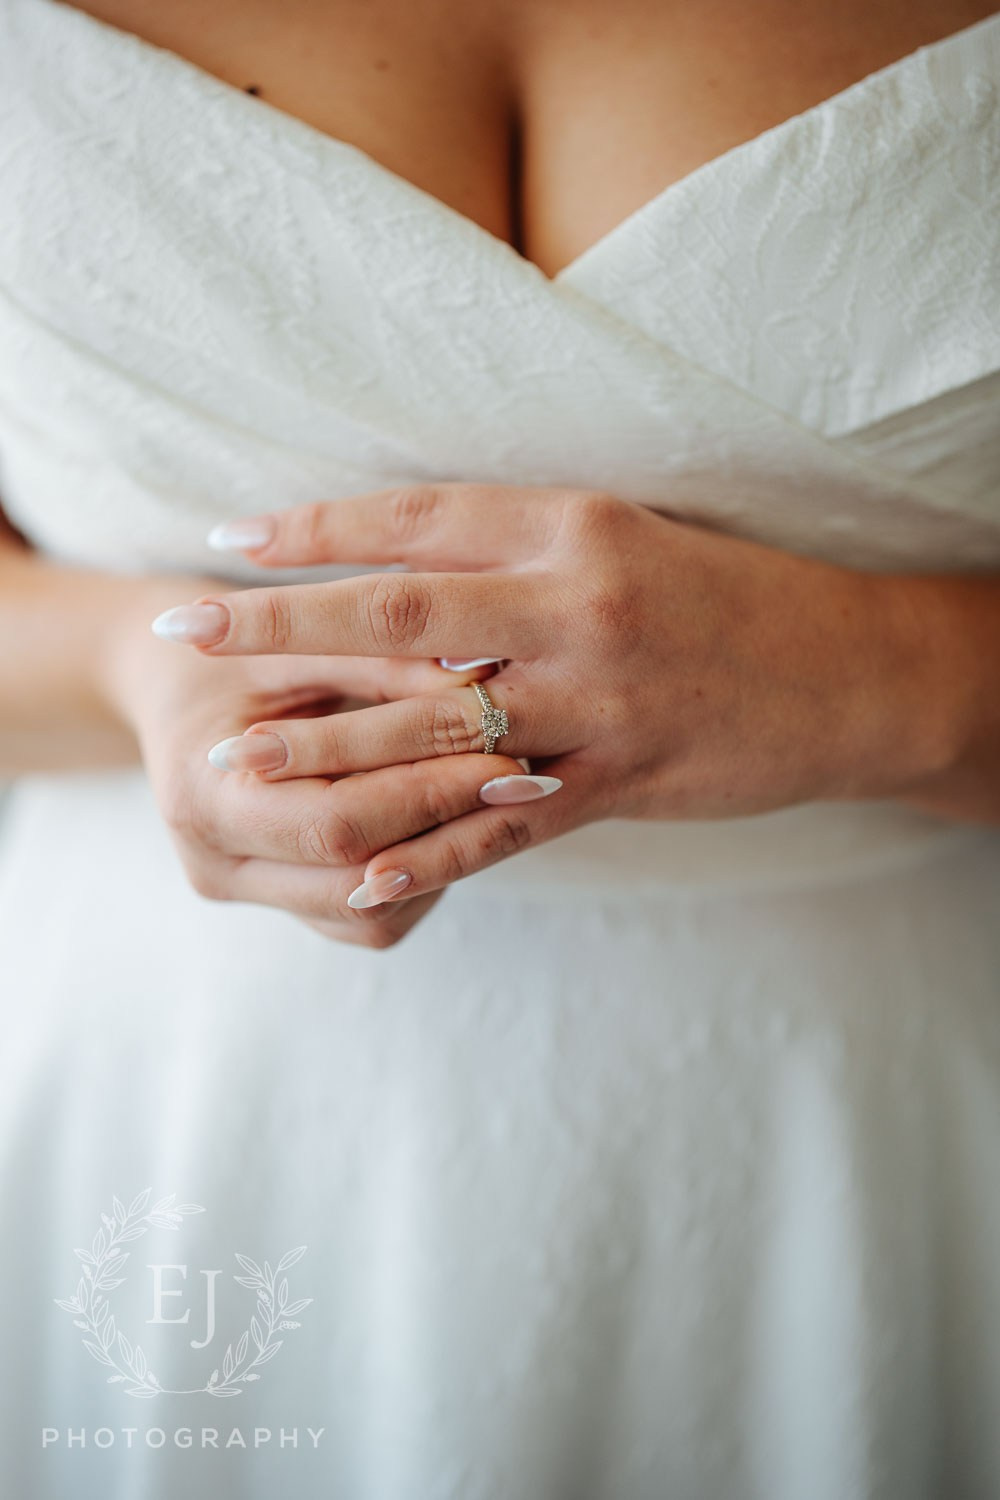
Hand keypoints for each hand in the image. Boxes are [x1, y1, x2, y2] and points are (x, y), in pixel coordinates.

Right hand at [105, 577, 527, 946]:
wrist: (177, 676)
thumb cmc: (237, 639)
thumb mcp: (302, 640)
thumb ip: (383, 662)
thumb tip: (484, 679)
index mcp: (202, 799)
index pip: (335, 823)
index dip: (426, 792)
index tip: (507, 751)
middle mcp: (216, 865)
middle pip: (357, 881)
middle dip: (449, 829)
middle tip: (530, 777)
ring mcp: (248, 891)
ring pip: (372, 913)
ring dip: (446, 859)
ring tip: (503, 795)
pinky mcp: (284, 900)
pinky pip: (370, 914)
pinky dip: (423, 871)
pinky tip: (462, 816)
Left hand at [151, 482, 936, 906]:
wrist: (853, 675)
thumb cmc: (735, 595)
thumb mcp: (629, 538)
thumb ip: (521, 549)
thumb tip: (406, 564)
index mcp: (572, 527)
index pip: (418, 519)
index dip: (317, 528)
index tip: (229, 536)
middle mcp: (572, 607)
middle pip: (398, 614)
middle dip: (281, 625)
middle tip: (185, 627)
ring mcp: (592, 702)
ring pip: (434, 730)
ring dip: (326, 751)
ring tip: (234, 765)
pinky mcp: (616, 783)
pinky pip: (502, 828)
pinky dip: (425, 856)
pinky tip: (355, 880)